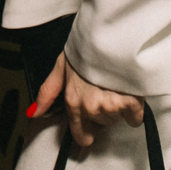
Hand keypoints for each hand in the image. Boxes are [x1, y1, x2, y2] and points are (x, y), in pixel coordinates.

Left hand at [28, 53, 143, 147]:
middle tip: (104, 88)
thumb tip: (35, 112)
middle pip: (102, 124)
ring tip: (115, 85)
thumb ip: (48, 92)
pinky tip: (130, 93)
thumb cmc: (87, 47)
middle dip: (104, 110)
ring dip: (119, 107)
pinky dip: (135, 110)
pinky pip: (135, 118)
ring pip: (117, 119)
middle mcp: (90, 107)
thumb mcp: (61, 66)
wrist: (110, 34)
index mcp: (72, 101)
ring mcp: (110, 105)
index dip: (88, 127)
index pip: (81, 135)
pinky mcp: (130, 102)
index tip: (92, 120)